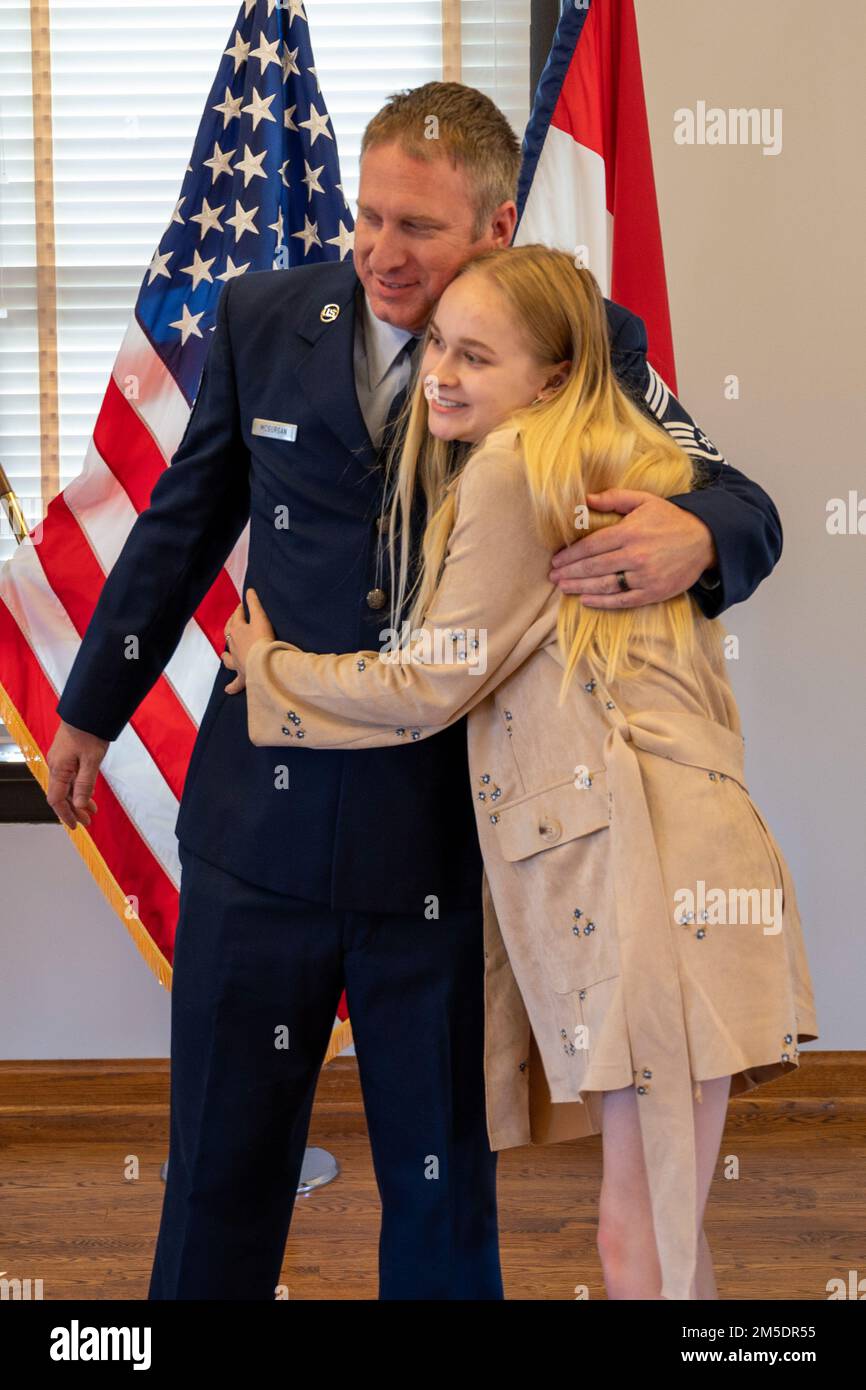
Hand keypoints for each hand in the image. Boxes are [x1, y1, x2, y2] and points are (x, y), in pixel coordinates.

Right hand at [46, 720, 109, 829]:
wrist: (87, 710)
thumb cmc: (89, 733)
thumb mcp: (92, 760)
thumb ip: (85, 783)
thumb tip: (79, 805)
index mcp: (59, 769)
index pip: (57, 800)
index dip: (66, 814)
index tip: (76, 826)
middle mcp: (56, 766)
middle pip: (61, 795)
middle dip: (73, 810)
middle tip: (87, 821)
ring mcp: (60, 760)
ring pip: (66, 786)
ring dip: (77, 799)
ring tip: (91, 810)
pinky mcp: (66, 755)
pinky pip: (69, 776)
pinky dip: (78, 787)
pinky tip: (87, 792)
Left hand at [222, 588, 275, 693]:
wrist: (263, 664)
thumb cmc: (262, 640)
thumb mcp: (260, 618)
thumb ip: (255, 603)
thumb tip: (249, 590)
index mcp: (237, 630)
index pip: (237, 616)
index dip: (240, 609)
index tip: (242, 605)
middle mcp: (233, 646)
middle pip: (229, 634)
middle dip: (231, 627)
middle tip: (234, 622)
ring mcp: (236, 661)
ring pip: (228, 658)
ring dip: (226, 655)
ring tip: (224, 655)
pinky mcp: (242, 676)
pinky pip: (235, 683)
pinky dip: (232, 686)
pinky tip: (227, 690)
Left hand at [548, 489, 717, 607]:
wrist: (704, 541)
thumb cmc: (670, 519)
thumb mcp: (644, 500)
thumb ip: (614, 498)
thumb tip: (585, 499)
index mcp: (630, 532)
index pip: (591, 546)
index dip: (571, 555)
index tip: (556, 560)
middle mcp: (635, 555)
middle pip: (594, 567)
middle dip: (570, 573)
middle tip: (553, 577)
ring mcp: (644, 576)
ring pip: (605, 585)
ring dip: (580, 588)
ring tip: (563, 588)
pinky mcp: (653, 592)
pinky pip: (623, 600)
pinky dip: (602, 602)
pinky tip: (586, 601)